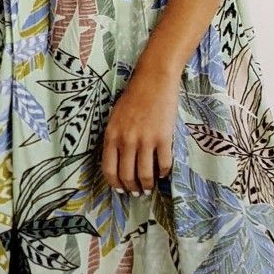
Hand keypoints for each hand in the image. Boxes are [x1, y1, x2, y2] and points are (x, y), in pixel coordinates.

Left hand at [100, 65, 178, 194]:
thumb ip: (114, 139)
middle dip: (131, 189)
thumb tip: (117, 162)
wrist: (154, 80)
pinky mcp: (163, 138)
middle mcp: (126, 141)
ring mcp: (145, 140)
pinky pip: (163, 164)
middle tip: (136, 193)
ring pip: (145, 175)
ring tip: (149, 188)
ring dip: (147, 186)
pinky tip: (163, 173)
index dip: (115, 184)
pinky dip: (164, 172)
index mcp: (111, 136)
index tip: (120, 190)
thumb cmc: (133, 97)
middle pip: (127, 176)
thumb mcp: (114, 118)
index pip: (109, 170)